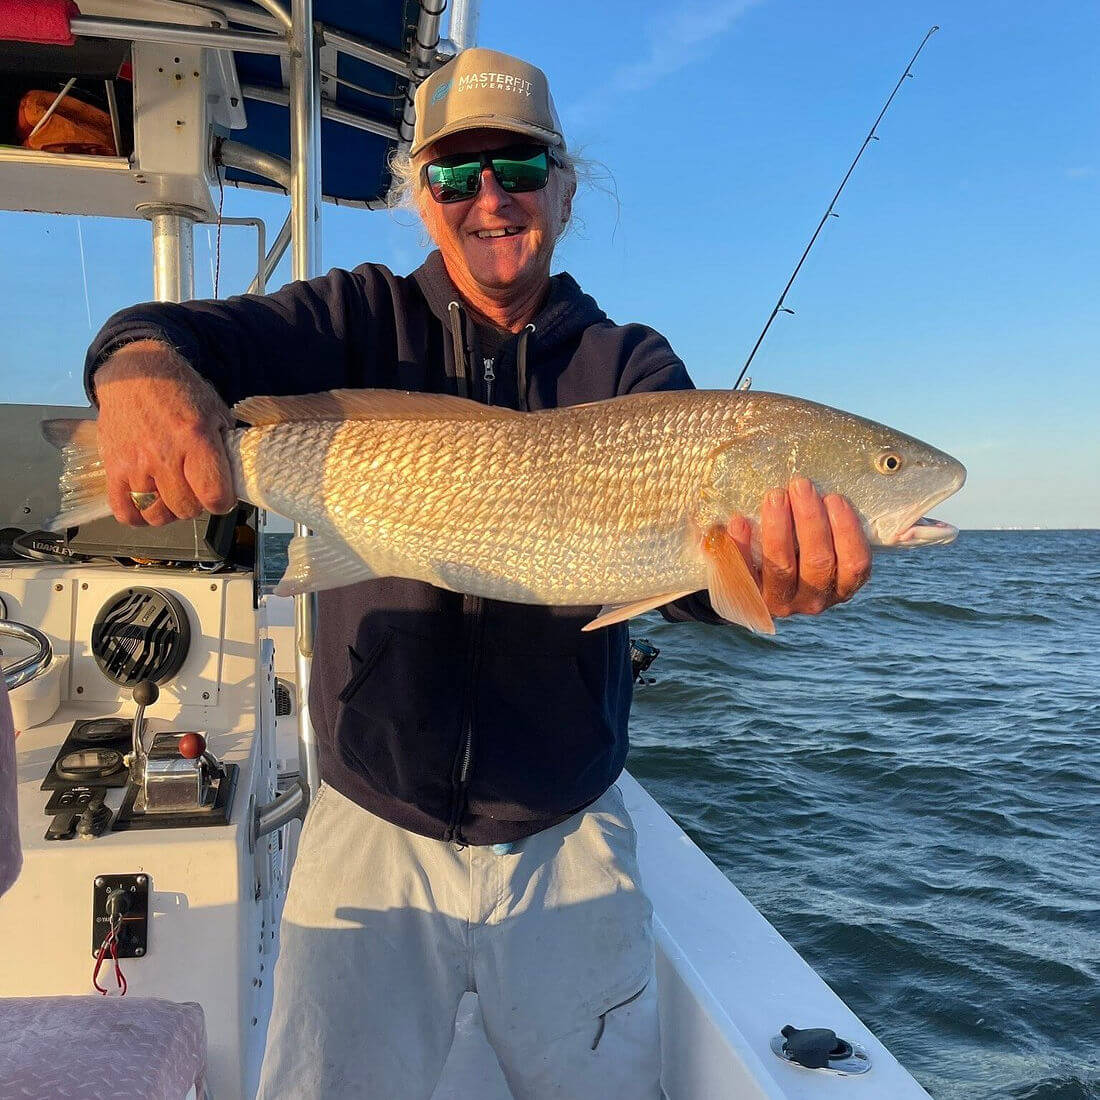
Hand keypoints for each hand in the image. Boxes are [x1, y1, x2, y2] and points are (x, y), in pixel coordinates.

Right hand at [94, 341, 235, 526]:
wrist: (135, 373)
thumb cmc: (178, 391)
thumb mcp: (215, 410)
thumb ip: (227, 444)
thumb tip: (239, 475)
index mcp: (196, 439)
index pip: (214, 495)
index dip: (222, 502)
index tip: (221, 497)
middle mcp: (165, 455)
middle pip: (186, 509)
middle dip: (196, 505)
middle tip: (195, 491)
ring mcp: (136, 464)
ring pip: (156, 514)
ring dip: (168, 511)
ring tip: (172, 496)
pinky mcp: (113, 467)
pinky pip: (124, 510)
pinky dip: (137, 517)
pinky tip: (147, 508)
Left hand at [727, 477, 871, 616]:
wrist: (754, 589)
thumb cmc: (798, 554)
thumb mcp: (822, 548)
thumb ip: (827, 527)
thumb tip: (822, 488)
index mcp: (840, 586)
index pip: (855, 563)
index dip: (847, 529)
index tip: (834, 497)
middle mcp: (814, 600)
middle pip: (817, 561)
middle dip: (810, 519)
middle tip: (800, 485)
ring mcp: (781, 602)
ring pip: (782, 566)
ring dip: (779, 527)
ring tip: (775, 496)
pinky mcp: (750, 598)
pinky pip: (745, 573)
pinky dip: (742, 546)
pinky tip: (739, 521)